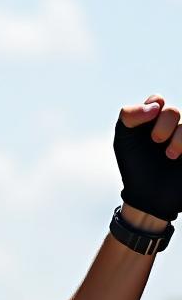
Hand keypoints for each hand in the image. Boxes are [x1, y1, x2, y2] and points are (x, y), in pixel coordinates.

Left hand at [115, 95, 181, 223]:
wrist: (150, 198)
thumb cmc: (136, 169)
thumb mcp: (124, 141)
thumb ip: (129, 116)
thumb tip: (155, 106)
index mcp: (152, 122)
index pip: (157, 101)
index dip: (154, 105)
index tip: (149, 117)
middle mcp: (171, 126)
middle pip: (172, 111)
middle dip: (165, 123)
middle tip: (156, 141)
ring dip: (180, 136)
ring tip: (170, 155)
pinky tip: (180, 156)